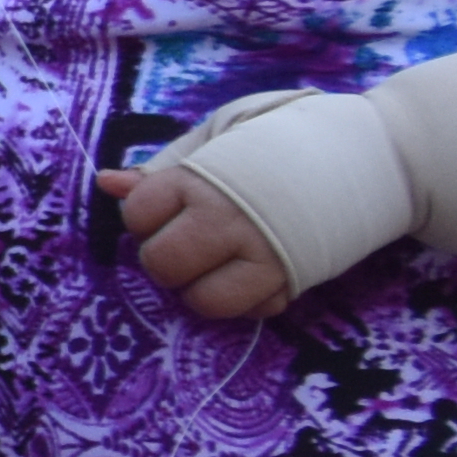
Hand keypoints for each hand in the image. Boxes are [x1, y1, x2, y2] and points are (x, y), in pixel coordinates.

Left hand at [108, 156, 300, 323]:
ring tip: (217, 264)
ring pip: (203, 301)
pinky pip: (251, 311)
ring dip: (201, 290)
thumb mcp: (210, 145)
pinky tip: (253, 272)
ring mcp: (264, 255)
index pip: (138, 214)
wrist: (349, 153)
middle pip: (162, 265)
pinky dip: (247, 300)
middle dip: (165, 260)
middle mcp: (230, 222)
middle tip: (188, 243)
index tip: (170, 207)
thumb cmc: (267, 149)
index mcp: (201, 182)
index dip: (146, 216)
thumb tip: (107, 182)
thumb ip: (159, 174)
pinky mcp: (293, 282)